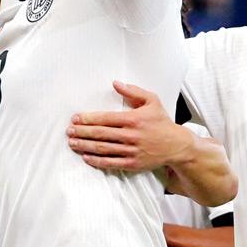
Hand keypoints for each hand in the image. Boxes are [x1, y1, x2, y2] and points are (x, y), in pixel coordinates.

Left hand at [67, 80, 195, 171]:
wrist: (176, 145)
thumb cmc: (162, 122)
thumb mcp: (151, 100)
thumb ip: (133, 91)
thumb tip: (115, 83)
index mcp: (133, 119)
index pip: (105, 118)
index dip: (88, 118)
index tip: (75, 118)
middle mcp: (131, 135)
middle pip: (100, 134)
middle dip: (82, 132)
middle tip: (69, 131)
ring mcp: (131, 151)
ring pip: (103, 149)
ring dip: (85, 146)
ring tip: (72, 143)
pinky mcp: (133, 163)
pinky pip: (111, 163)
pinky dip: (97, 161)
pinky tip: (86, 157)